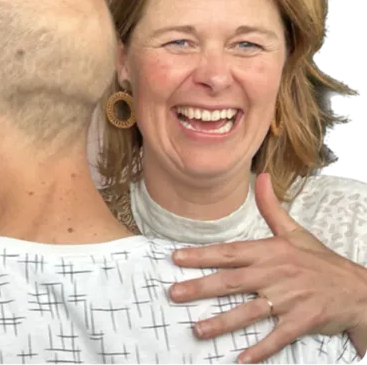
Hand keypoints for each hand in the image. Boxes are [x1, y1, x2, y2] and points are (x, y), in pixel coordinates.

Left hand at [169, 173, 366, 364]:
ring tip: (197, 329)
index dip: (202, 254)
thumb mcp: (294, 230)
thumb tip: (261, 176)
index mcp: (270, 251)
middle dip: (201, 287)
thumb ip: (271, 207)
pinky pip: (277, 337)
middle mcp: (275, 273)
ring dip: (222, 322)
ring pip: (250, 311)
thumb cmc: (318, 259)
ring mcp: (288, 299)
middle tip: (174, 293)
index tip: (176, 258)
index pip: (229, 252)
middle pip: (232, 281)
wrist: (356, 288)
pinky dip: (260, 350)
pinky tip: (240, 360)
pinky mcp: (302, 321)